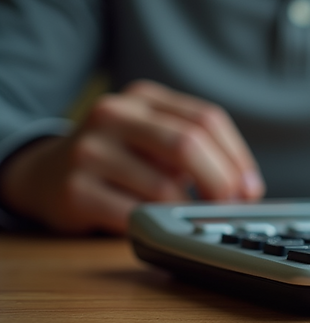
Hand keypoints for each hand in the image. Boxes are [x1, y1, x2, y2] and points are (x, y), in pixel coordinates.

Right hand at [0, 80, 263, 233]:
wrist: (44, 175)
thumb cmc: (120, 161)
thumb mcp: (156, 141)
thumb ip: (201, 152)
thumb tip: (249, 189)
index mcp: (144, 98)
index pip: (207, 119)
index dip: (238, 158)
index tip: (251, 188)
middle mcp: (114, 114)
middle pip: (188, 143)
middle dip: (221, 182)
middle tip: (230, 207)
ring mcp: (90, 150)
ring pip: (164, 186)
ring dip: (188, 210)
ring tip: (187, 216)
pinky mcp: (75, 189)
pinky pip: (136, 215)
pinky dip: (158, 225)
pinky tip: (158, 224)